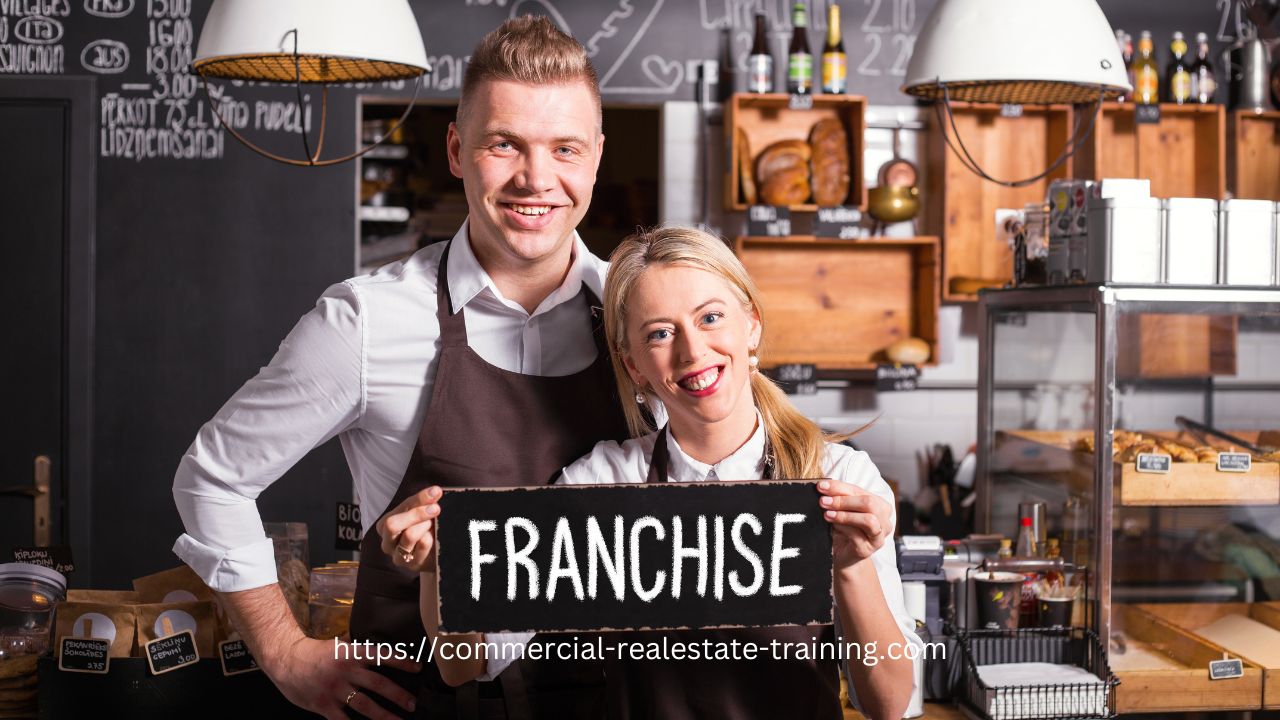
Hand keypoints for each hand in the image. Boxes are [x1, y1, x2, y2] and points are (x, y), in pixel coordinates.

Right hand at [265, 635, 419, 719]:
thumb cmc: (313, 654)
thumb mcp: (339, 645)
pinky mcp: (324, 705)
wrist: (286, 660)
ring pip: (365, 705)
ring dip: (384, 715)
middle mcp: (346, 670)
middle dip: (398, 695)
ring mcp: (335, 689)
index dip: (401, 662)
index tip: (417, 668)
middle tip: (412, 704)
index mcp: (351, 652)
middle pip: (379, 684)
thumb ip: (357, 652)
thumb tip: (378, 656)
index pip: (382, 655)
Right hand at [376, 486, 441, 571]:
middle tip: (436, 509)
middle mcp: (387, 542)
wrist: (434, 555)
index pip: (399, 508)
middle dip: (417, 513)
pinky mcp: (412, 565)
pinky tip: (434, 538)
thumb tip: (435, 491)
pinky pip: (423, 545)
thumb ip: (423, 503)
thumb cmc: (424, 531)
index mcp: (384, 526)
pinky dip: (432, 538)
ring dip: (425, 526)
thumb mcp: (420, 515)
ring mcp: (398, 556)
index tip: (436, 492)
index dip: (419, 498)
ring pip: (409, 535)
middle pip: (392, 524)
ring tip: (433, 525)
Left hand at [818, 479, 892, 570]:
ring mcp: (878, 537)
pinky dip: (843, 527)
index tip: (821, 486)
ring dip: (845, 515)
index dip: (840, 487)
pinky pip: (858, 535)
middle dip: (844, 500)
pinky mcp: (868, 549)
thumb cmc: (843, 530)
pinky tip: (832, 525)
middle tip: (824, 501)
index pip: (860, 491)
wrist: (842, 555)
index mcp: (880, 506)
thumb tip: (824, 485)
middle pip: (869, 503)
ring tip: (827, 514)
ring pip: (869, 520)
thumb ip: (838, 497)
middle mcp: (884, 521)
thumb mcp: (842, 510)